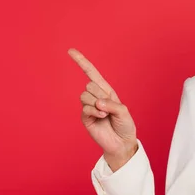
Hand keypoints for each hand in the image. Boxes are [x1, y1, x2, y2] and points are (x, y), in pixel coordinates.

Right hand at [68, 48, 137, 170]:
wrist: (121, 142)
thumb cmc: (125, 125)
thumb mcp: (124, 111)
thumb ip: (111, 104)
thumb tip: (96, 102)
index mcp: (105, 90)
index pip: (91, 73)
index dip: (81, 61)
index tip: (70, 51)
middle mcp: (96, 96)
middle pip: (89, 85)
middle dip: (101, 95)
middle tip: (109, 107)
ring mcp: (89, 106)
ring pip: (85, 95)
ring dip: (97, 104)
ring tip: (105, 114)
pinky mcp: (85, 117)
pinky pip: (85, 108)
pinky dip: (95, 112)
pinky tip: (101, 118)